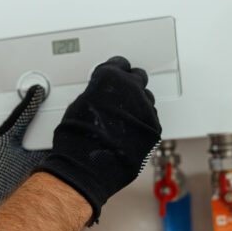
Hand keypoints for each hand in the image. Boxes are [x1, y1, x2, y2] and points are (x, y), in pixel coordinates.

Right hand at [33, 56, 161, 224]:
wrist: (88, 166)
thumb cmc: (77, 139)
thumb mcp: (77, 105)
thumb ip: (94, 94)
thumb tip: (98, 97)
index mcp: (110, 78)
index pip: (119, 64)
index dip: (115, 70)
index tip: (113, 76)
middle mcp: (131, 89)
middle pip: (138, 77)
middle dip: (129, 84)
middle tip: (120, 95)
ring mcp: (145, 109)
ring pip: (147, 99)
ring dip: (137, 104)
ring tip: (124, 118)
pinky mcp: (154, 129)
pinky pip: (151, 120)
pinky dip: (142, 123)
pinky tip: (130, 132)